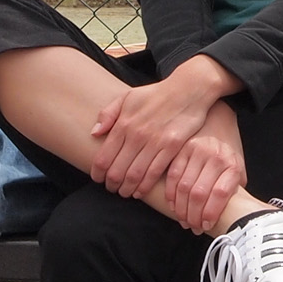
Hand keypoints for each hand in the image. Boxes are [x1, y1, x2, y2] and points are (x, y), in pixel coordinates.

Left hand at [89, 57, 234, 197]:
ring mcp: (155, 142)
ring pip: (135, 175)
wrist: (188, 89)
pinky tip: (140, 191)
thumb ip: (108, 114)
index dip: (97, 173)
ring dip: (127, 188)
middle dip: (111, 184)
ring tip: (124, 192)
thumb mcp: (128, 97)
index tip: (98, 179)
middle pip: (117, 170)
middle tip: (111, 189)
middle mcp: (136, 135)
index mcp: (123, 124)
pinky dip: (145, 186)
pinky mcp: (172, 147)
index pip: (103, 157)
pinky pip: (155, 173)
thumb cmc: (156, 94)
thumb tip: (94, 133)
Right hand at [162, 102, 247, 232]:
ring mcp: (196, 151)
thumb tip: (234, 212)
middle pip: (199, 193)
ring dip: (180, 208)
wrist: (217, 117)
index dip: (212, 213)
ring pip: (183, 187)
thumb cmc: (228, 148)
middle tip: (191, 226)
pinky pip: (172, 175)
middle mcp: (215, 156)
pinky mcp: (181, 148)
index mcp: (231, 163)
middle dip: (193, 215)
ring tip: (182, 218)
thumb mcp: (238, 164)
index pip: (221, 193)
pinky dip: (169, 193)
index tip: (206, 225)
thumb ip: (235, 185)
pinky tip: (171, 204)